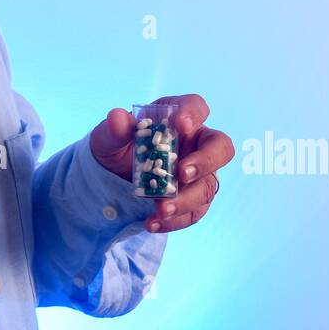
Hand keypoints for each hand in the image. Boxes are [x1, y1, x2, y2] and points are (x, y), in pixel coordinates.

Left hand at [90, 93, 233, 233]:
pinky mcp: (192, 200)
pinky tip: (152, 223)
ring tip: (161, 209)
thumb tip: (117, 118)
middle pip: (220, 147)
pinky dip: (175, 220)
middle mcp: (194, 144)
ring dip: (186, 199)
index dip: (194, 114)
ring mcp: (198, 174)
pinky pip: (193, 212)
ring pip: (207, 186)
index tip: (182, 125)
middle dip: (205, 161)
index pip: (196, 106)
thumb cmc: (116, 147)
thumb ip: (115, 129)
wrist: (110, 177)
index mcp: (176, 118)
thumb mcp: (108, 137)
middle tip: (183, 173)